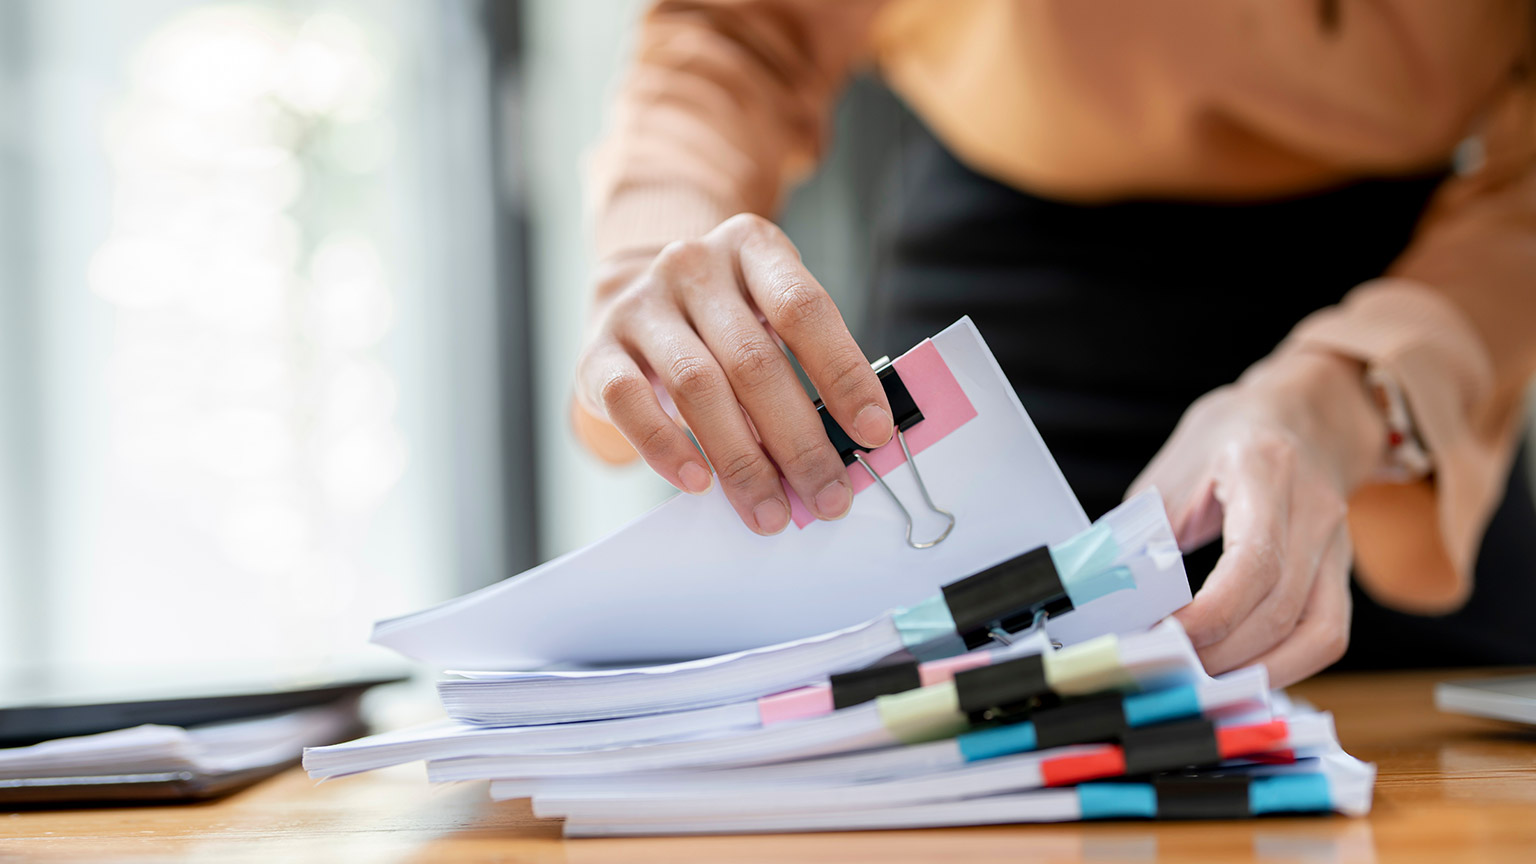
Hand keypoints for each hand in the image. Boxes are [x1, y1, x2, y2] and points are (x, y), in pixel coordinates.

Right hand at [572, 214, 893, 534]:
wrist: (630, 297)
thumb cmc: (721, 321)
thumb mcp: (768, 316)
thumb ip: (805, 365)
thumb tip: (849, 445)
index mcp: (752, 248)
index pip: (805, 309)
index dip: (844, 374)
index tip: (874, 433)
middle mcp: (693, 267)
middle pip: (754, 360)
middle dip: (799, 440)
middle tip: (827, 497)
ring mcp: (640, 305)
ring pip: (697, 387)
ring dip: (740, 460)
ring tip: (770, 511)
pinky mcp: (597, 349)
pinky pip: (628, 401)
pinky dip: (665, 447)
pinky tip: (697, 482)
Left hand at [1128, 351, 1386, 686]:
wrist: (1306, 412)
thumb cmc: (1231, 437)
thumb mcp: (1176, 468)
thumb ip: (1147, 529)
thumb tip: (1111, 594)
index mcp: (1265, 470)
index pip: (1254, 562)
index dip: (1209, 614)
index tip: (1162, 635)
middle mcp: (1315, 510)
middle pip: (1282, 608)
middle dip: (1221, 653)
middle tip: (1168, 667)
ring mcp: (1339, 545)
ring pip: (1318, 634)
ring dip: (1257, 670)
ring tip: (1203, 680)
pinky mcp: (1342, 572)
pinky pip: (1327, 635)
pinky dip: (1286, 665)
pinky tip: (1242, 671)